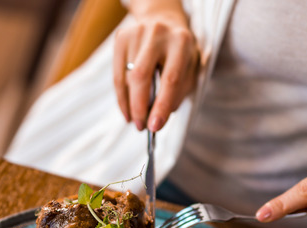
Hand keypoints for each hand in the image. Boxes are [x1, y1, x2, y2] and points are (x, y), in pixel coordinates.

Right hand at [113, 4, 199, 131]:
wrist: (164, 20)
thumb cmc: (180, 53)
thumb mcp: (189, 70)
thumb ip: (177, 93)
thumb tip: (157, 118)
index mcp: (181, 42)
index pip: (170, 79)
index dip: (161, 106)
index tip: (155, 127)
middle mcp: (158, 34)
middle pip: (141, 76)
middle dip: (139, 106)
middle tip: (141, 127)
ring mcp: (137, 33)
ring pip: (127, 77)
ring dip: (130, 104)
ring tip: (135, 120)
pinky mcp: (121, 37)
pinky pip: (117, 73)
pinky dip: (121, 95)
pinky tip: (126, 109)